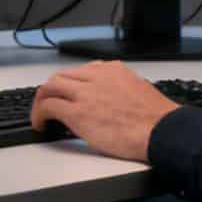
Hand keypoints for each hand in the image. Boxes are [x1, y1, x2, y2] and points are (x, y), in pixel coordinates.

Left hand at [30, 61, 178, 162]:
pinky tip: (41, 124)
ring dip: (41, 100)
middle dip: (52, 90)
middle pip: (62, 76)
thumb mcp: (138, 90)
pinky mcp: (77, 112)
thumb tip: (111, 100)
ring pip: (50, 86)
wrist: (161, 131)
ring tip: (40, 114)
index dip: (71, 85)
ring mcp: (85, 93)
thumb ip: (120, 89)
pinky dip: (39, 114)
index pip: (82, 71)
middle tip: (48, 103)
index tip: (68, 94)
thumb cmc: (156, 119)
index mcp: (113, 70)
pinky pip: (48, 106)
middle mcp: (96, 76)